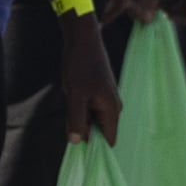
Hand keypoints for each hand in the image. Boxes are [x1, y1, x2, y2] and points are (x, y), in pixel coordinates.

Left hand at [57, 12, 121, 145]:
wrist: (82, 40)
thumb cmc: (80, 66)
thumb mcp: (75, 95)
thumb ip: (76, 120)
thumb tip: (76, 143)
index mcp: (112, 110)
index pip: (108, 141)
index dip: (93, 145)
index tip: (77, 140)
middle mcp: (113, 107)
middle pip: (97, 131)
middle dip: (81, 126)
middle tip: (72, 107)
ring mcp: (106, 100)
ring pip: (90, 119)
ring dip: (78, 114)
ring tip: (74, 95)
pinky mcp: (98, 94)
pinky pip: (87, 109)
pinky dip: (77, 105)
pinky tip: (73, 90)